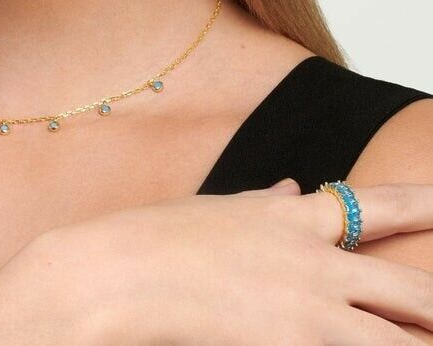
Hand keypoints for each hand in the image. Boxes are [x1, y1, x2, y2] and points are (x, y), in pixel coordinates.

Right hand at [0, 180, 432, 344]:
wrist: (116, 273)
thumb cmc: (157, 239)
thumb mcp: (216, 209)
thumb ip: (264, 201)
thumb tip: (292, 186)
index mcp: (293, 217)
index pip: (377, 205)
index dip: (424, 203)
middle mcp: (315, 262)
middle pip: (413, 286)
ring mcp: (310, 313)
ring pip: (398, 340)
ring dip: (413, 341)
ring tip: (427, 342)